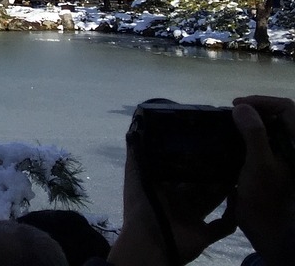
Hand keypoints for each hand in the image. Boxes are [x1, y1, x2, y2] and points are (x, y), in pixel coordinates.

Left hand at [106, 128, 234, 265]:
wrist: (148, 244)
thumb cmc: (141, 208)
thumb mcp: (134, 177)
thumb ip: (135, 156)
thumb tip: (135, 129)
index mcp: (164, 188)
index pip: (181, 170)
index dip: (192, 158)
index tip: (206, 142)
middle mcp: (179, 202)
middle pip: (201, 184)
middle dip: (213, 172)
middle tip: (229, 154)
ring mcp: (193, 218)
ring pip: (214, 200)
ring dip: (226, 189)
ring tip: (240, 170)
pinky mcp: (204, 235)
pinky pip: (224, 225)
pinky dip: (234, 214)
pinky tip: (240, 198)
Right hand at [232, 95, 294, 265]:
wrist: (270, 233)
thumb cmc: (268, 198)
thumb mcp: (260, 164)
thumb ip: (255, 134)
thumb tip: (242, 107)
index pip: (287, 108)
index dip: (263, 101)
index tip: (237, 105)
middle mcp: (293, 148)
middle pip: (280, 116)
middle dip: (256, 109)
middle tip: (231, 113)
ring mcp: (284, 158)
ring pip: (271, 128)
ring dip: (251, 122)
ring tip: (229, 124)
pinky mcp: (272, 167)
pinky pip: (263, 142)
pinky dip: (248, 136)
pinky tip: (231, 142)